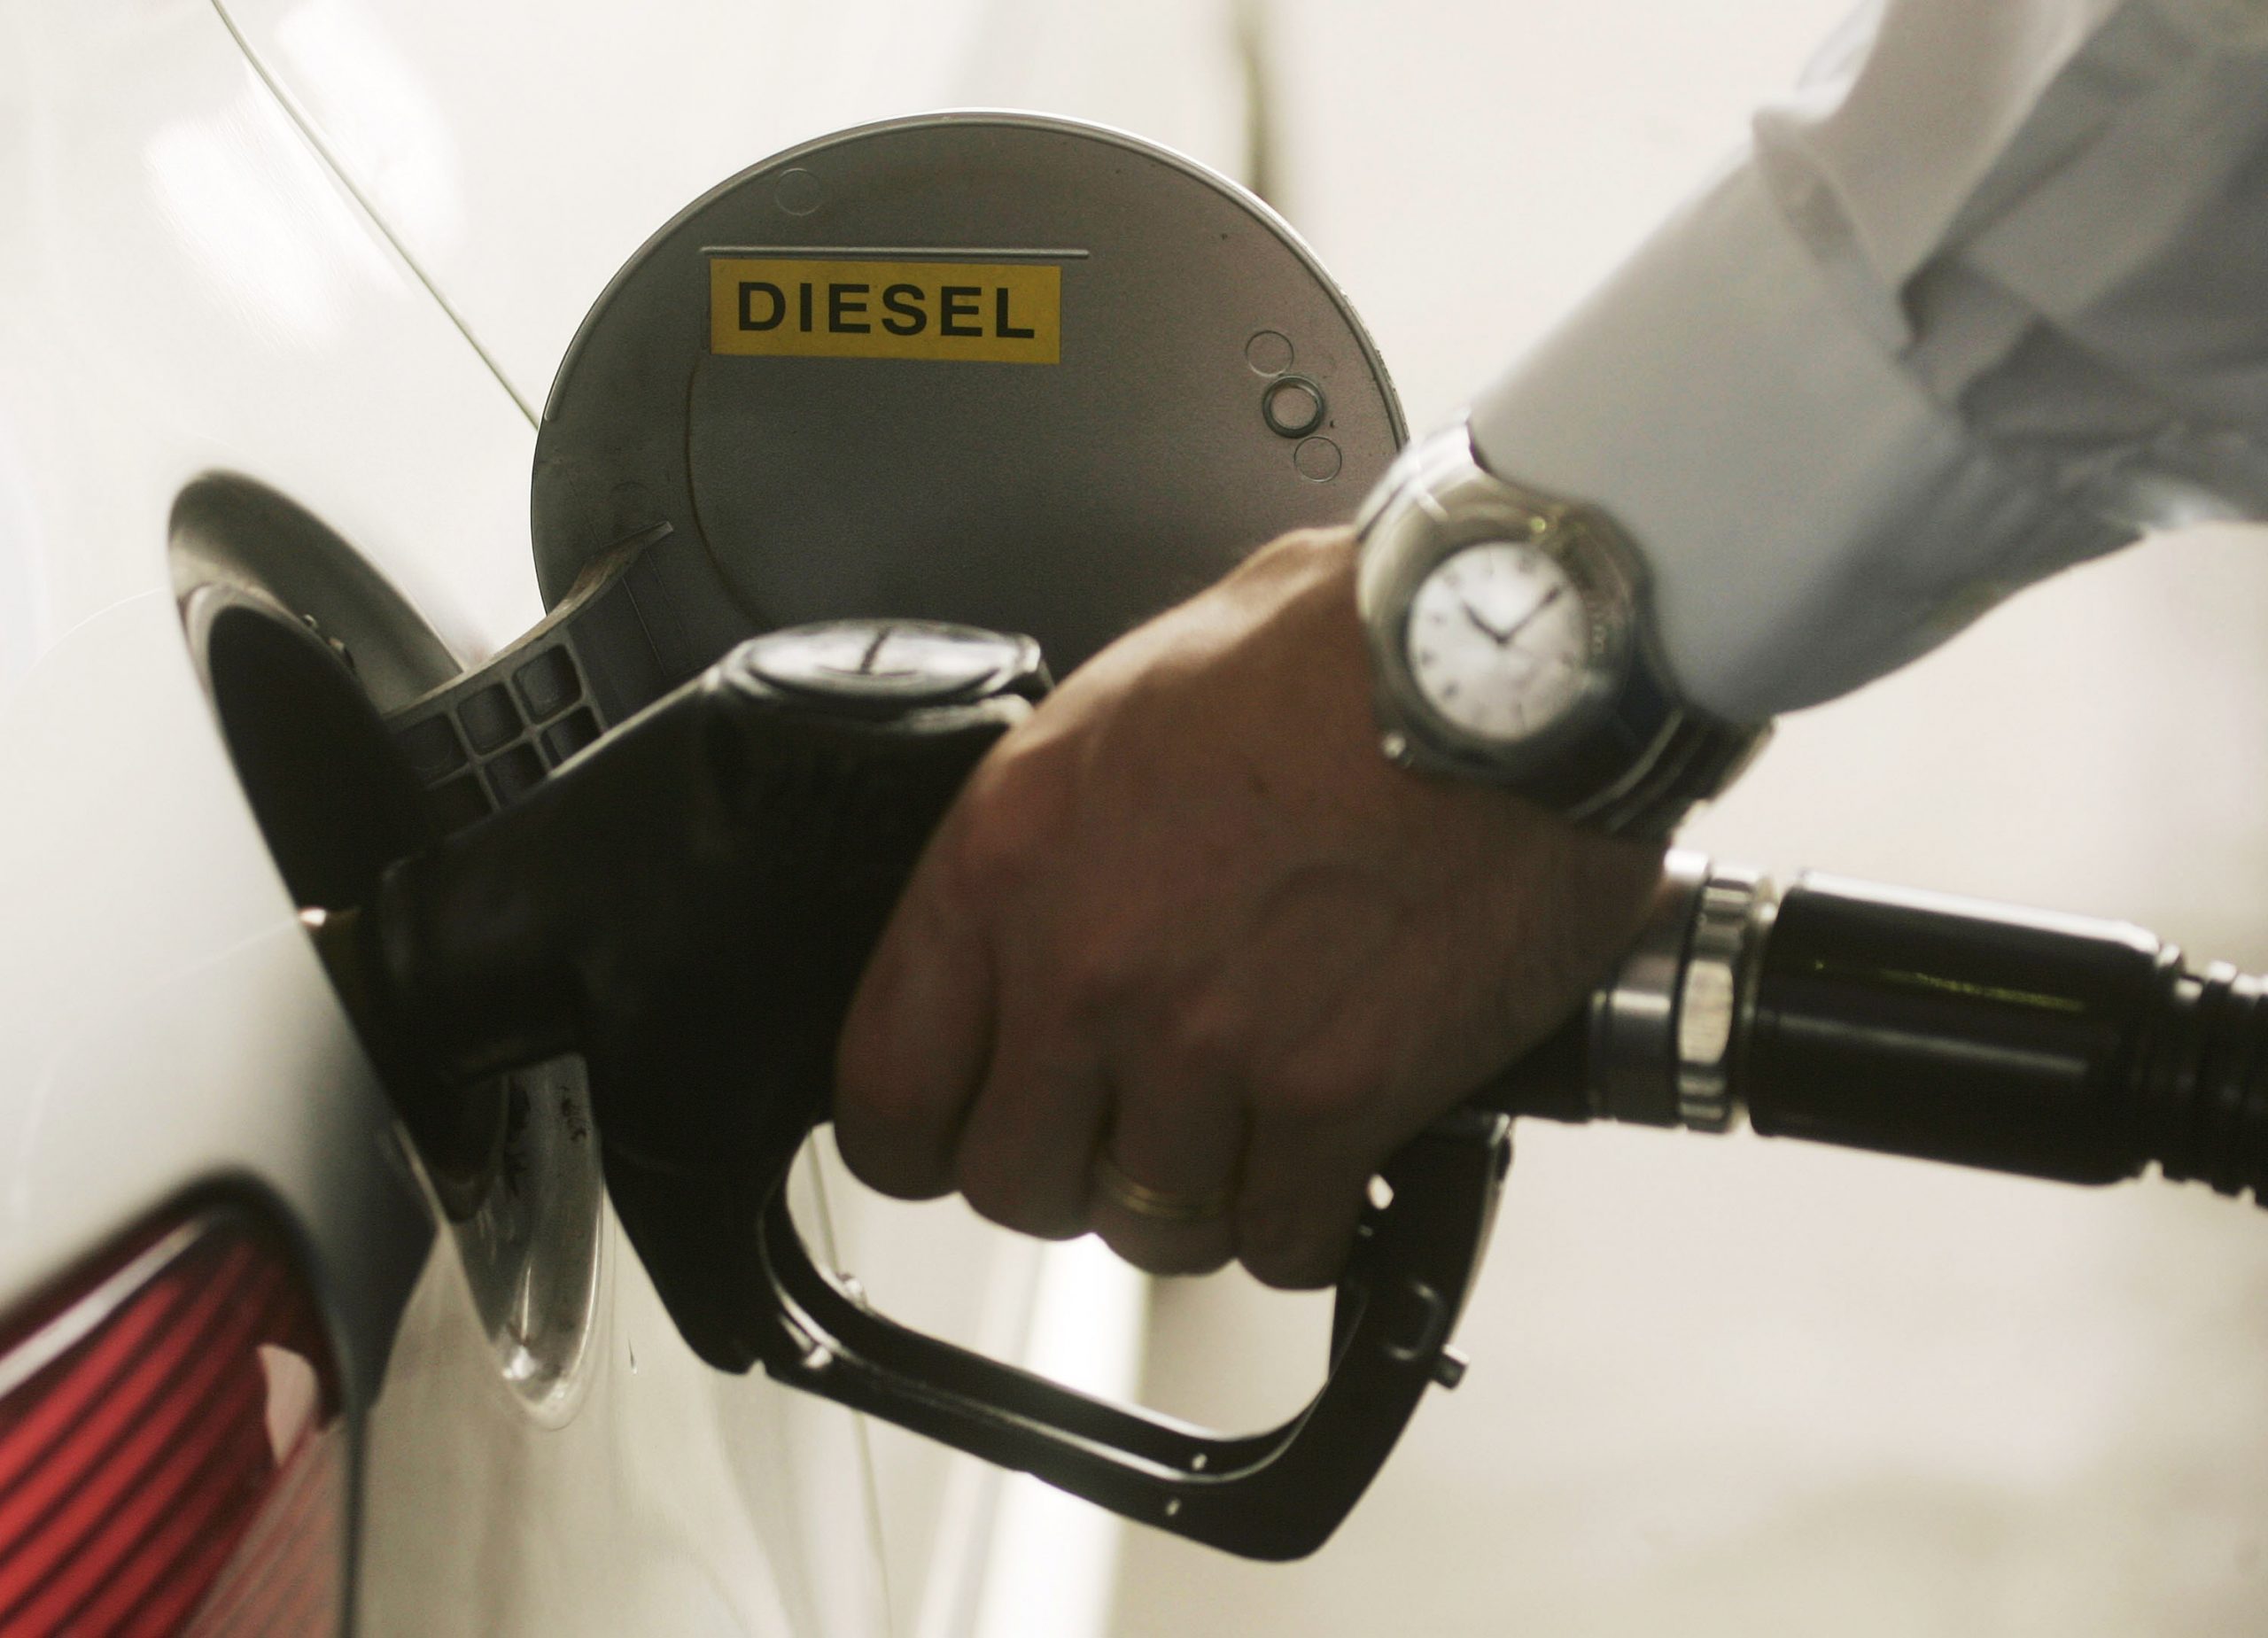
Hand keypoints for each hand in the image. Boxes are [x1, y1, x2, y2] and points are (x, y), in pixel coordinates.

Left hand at [833, 527, 1662, 1286]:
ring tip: (1245, 1131)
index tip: (964, 1129)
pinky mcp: (1335, 1097)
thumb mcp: (1128, 699)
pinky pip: (1282, 1242)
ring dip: (1195, 1197)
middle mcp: (1086, 968)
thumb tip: (1045, 895)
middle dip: (1069, 1171)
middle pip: (1013, 1183)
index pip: (885, 1090)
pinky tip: (1328, 1160)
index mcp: (1008, 860)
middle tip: (1127, 1127)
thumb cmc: (1340, 646)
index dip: (922, 1137)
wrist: (1513, 658)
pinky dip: (1305, 1223)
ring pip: (1148, 1227)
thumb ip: (1059, 828)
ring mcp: (1209, 1046)